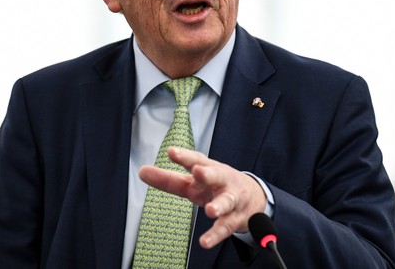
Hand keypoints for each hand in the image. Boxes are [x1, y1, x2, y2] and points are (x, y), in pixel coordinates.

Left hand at [138, 147, 266, 248]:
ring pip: (226, 201)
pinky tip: (205, 241)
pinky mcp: (235, 218)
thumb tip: (142, 171)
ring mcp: (230, 199)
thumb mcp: (192, 182)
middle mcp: (220, 181)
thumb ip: (168, 179)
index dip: (184, 156)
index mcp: (208, 169)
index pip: (196, 160)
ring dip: (219, 205)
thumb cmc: (216, 186)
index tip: (171, 152)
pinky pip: (225, 227)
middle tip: (198, 171)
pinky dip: (216, 235)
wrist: (253, 198)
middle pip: (215, 175)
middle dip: (207, 173)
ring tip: (210, 210)